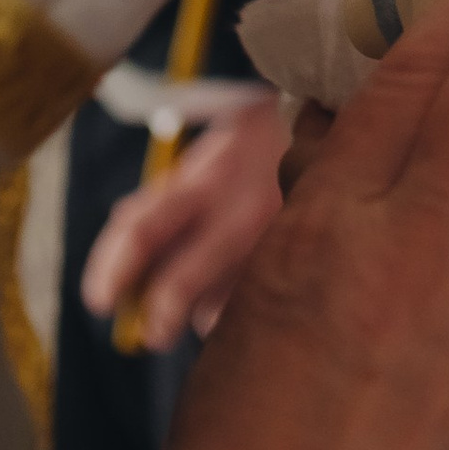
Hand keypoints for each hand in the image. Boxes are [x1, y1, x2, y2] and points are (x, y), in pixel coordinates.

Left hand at [81, 98, 291, 348]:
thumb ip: (173, 189)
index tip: (99, 301)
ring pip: (224, 306)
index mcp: (208, 174)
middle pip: (180, 284)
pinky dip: (249, 311)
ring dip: (208, 316)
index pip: (142, 228)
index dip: (112, 271)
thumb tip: (122, 234)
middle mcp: (241, 207)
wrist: (349, 116)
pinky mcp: (311, 256)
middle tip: (152, 333)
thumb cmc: (271, 136)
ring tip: (211, 310)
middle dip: (159, 318)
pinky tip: (255, 300)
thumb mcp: (218, 146)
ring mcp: (280, 236)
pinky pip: (265, 305)